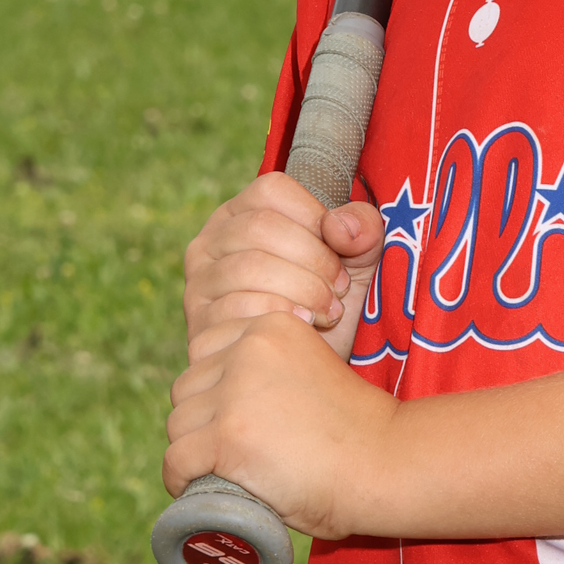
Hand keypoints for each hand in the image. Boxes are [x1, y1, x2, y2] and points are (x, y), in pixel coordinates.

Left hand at [164, 309, 397, 539]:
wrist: (387, 462)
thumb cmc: (356, 431)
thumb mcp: (311, 369)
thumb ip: (271, 369)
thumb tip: (222, 394)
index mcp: (271, 326)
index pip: (206, 353)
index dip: (215, 392)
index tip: (237, 421)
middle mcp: (249, 348)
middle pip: (188, 388)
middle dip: (202, 422)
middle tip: (233, 453)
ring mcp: (236, 392)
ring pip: (179, 424)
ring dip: (194, 451)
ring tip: (223, 473)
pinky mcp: (227, 436)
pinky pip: (177, 458)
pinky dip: (180, 480)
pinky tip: (195, 490)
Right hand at [182, 176, 383, 361]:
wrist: (310, 372)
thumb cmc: (330, 306)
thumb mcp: (358, 262)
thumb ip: (363, 230)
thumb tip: (339, 227)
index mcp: (243, 213)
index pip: (272, 190)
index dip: (315, 217)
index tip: (343, 251)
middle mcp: (210, 242)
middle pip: (260, 227)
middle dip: (314, 260)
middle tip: (339, 290)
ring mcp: (200, 284)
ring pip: (249, 267)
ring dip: (303, 290)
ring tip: (328, 313)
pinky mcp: (200, 325)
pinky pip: (237, 309)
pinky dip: (281, 317)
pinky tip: (304, 329)